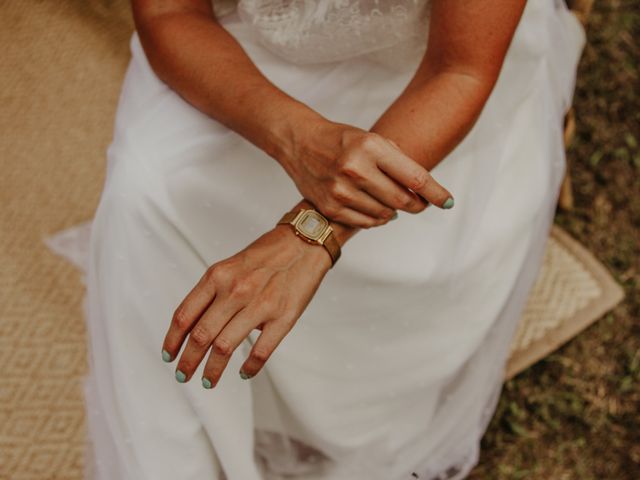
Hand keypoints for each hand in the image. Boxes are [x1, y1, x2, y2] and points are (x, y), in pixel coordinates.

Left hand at [161, 224, 331, 386]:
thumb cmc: (266, 255)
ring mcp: (260, 304)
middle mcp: (235, 290)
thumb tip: (195, 329)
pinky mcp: (283, 317)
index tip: (169, 355)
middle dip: (188, 361)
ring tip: (208, 380)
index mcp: (217, 276)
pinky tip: (244, 373)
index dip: (172, 340)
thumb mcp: (230, 266)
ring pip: (225, 347)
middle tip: (183, 375)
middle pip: (201, 336)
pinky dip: (250, 367)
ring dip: (212, 370)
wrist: (304, 243)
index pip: (184, 315)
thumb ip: (212, 294)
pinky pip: (260, 351)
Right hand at [278, 120, 454, 227]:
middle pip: (402, 200)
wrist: (299, 142)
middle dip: (416, 205)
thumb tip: (422, 192)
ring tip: (391, 202)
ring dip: (394, 212)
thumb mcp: (372, 140)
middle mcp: (356, 169)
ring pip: (384, 215)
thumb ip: (397, 163)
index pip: (414, 177)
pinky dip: (376, 219)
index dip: (435, 193)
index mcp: (371, 147)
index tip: (448, 202)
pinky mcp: (330, 206)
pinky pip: (365, 223)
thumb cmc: (341, 140)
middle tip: (420, 203)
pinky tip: (376, 209)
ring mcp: (341, 190)